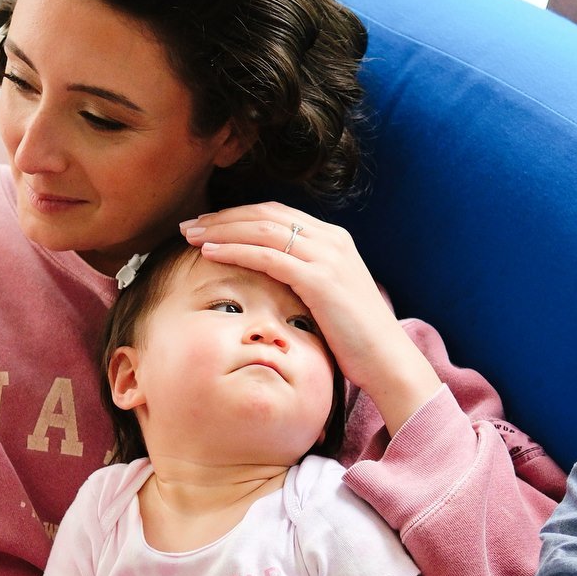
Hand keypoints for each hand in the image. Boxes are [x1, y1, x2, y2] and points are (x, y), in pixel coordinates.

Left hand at [183, 203, 441, 430]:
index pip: (276, 213)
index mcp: (334, 239)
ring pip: (261, 229)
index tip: (207, 224)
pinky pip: (267, 256)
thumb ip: (304, 280)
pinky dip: (235, 250)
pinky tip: (209, 253)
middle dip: (222, 218)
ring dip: (221, 230)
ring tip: (190, 236)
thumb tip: (270, 283)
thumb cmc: (356, 340)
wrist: (388, 361)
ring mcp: (327, 257)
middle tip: (188, 225)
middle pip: (265, 214)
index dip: (237, 215)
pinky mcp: (320, 279)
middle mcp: (331, 240)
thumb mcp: (329, 299)